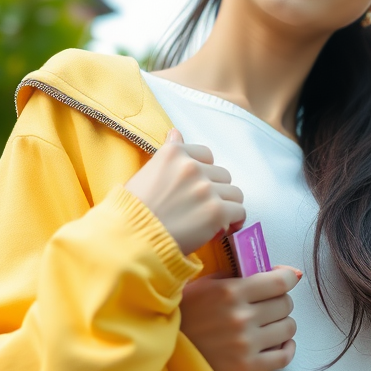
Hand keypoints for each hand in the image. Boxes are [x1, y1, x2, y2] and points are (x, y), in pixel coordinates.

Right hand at [125, 129, 245, 255]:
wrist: (132, 238)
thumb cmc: (133, 210)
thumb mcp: (146, 172)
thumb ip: (167, 153)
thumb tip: (176, 132)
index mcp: (173, 154)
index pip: (206, 155)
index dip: (204, 173)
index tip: (196, 188)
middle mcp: (191, 167)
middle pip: (222, 175)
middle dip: (215, 191)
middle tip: (201, 208)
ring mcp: (205, 189)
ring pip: (234, 193)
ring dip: (226, 206)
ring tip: (212, 220)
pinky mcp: (216, 211)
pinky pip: (239, 212)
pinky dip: (234, 221)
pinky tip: (223, 229)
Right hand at [179, 266, 299, 370]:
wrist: (167, 348)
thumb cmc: (186, 312)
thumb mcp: (205, 283)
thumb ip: (238, 274)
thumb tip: (278, 270)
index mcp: (231, 291)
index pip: (280, 282)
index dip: (288, 277)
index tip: (285, 278)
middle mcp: (242, 317)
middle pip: (285, 304)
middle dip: (280, 300)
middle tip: (268, 303)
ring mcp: (246, 344)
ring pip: (288, 328)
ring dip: (282, 323)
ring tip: (269, 323)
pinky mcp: (247, 367)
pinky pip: (283, 357)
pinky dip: (287, 348)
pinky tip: (278, 342)